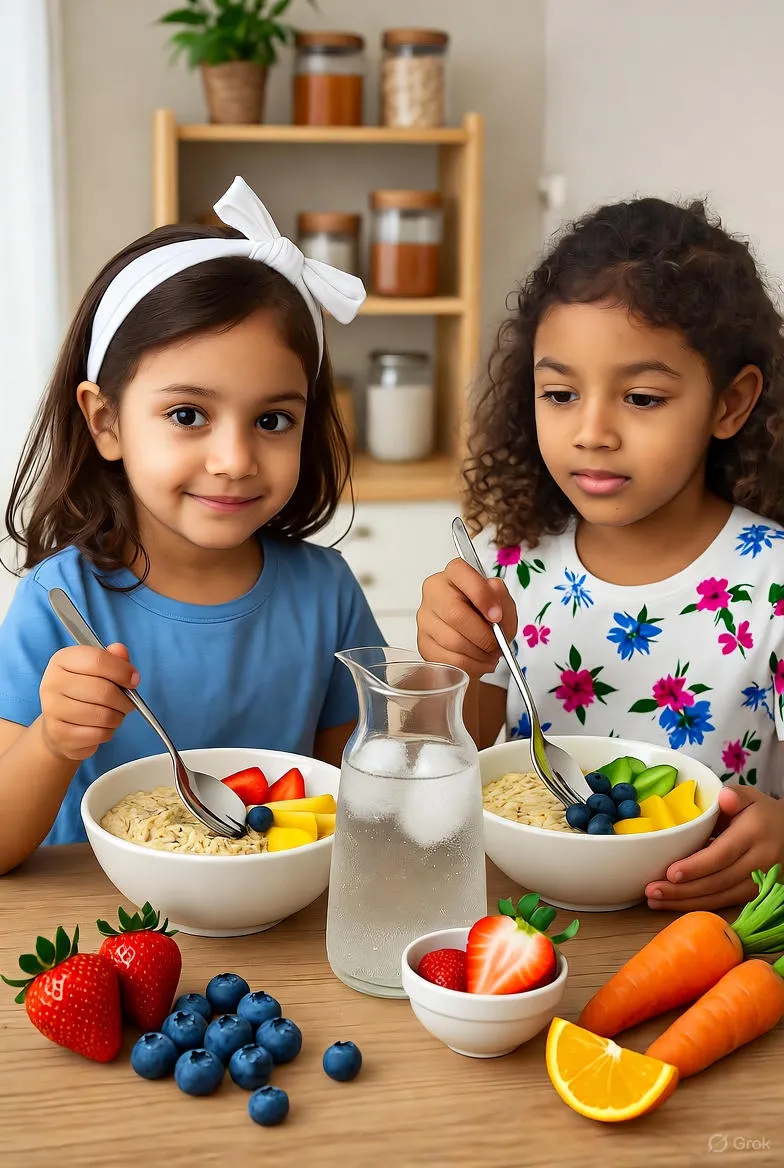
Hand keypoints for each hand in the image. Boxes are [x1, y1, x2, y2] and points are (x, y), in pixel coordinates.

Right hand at [40, 644, 138, 761]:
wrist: (59, 726)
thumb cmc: (84, 693)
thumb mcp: (97, 670)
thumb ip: (112, 658)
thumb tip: (120, 650)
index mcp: (62, 660)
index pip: (97, 660)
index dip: (122, 671)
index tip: (134, 680)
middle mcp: (52, 682)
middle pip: (103, 690)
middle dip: (124, 700)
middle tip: (127, 703)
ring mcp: (52, 709)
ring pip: (103, 715)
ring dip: (117, 717)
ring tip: (114, 715)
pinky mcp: (58, 733)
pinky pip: (98, 734)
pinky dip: (108, 732)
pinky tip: (102, 727)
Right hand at [416, 558, 517, 678]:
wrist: (476, 638)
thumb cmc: (487, 615)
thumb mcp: (503, 602)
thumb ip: (502, 600)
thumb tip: (495, 612)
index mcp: (454, 574)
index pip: (460, 573)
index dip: (481, 596)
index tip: (497, 616)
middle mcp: (434, 592)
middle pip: (455, 614)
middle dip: (483, 635)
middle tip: (497, 645)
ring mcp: (425, 618)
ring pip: (452, 641)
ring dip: (478, 653)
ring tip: (490, 654)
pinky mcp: (423, 644)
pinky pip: (448, 659)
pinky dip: (470, 666)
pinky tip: (478, 662)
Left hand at [645, 785, 783, 910]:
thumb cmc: (761, 814)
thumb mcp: (751, 798)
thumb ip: (736, 796)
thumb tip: (725, 797)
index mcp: (753, 834)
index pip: (723, 854)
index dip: (696, 866)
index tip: (671, 873)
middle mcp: (759, 862)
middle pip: (718, 881)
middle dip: (683, 889)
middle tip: (652, 890)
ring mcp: (759, 882)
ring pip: (720, 897)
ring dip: (686, 902)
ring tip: (655, 900)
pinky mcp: (754, 894)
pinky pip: (725, 903)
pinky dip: (698, 906)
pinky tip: (674, 904)